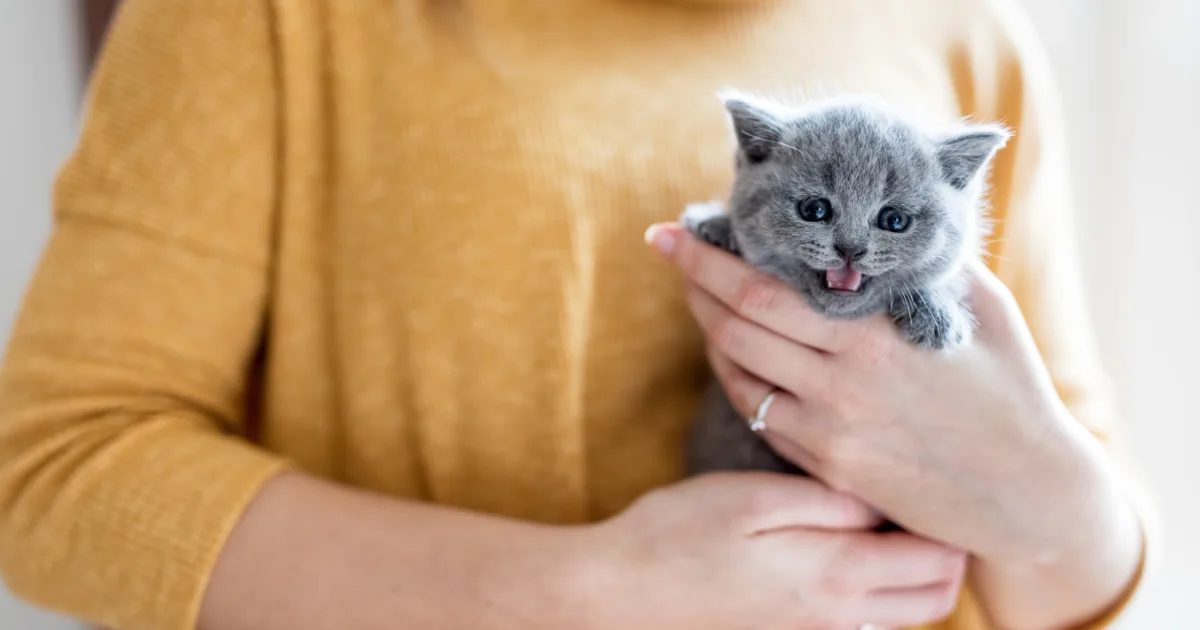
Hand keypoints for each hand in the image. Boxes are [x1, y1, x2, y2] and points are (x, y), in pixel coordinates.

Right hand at [576, 472, 963, 629]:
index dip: (952, 520)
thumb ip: (832, 500)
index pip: (939, 562)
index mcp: (838, 575)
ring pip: (901, 612)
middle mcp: (839, 617)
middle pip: (935, 598)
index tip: (936, 475)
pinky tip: (838, 544)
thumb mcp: (756, 497)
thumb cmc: (678, 533)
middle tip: (916, 497)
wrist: (617, 592)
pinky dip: (874, 587)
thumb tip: (887, 496)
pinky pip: (861, 619)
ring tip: (881, 515)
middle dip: (944, 551)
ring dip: (909, 569)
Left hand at [648, 222, 1134, 564]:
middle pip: (733, 324)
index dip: (709, 257)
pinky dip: (735, 375)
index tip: (676, 230)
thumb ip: (927, 262)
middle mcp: (839, 383)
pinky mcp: (826, 464)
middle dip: (692, 280)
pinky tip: (733, 350)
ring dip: (706, 326)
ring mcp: (827, 430)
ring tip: (698, 292)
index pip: (761, 288)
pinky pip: (758, 412)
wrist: (1026, 496)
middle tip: (671, 247)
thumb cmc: (1011, 392)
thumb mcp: (981, 309)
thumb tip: (884, 218)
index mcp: (872, 335)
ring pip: (736, 370)